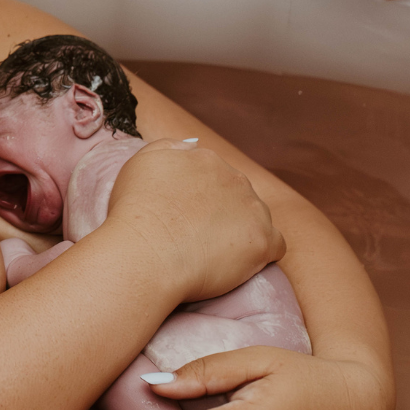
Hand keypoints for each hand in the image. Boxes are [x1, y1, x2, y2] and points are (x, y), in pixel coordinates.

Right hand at [107, 141, 284, 303]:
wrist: (146, 253)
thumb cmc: (134, 213)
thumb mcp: (142, 163)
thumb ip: (169, 147)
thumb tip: (193, 145)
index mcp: (206, 160)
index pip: (214, 175)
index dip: (201, 198)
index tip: (186, 216)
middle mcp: (234, 178)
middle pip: (238, 195)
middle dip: (224, 213)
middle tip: (197, 237)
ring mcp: (252, 208)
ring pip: (258, 218)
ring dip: (243, 232)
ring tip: (215, 254)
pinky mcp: (263, 240)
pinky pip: (275, 246)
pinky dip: (260, 255)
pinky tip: (239, 264)